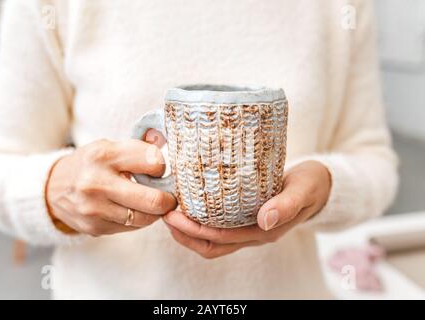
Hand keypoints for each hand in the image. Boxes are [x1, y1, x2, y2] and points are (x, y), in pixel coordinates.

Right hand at [46, 136, 176, 235]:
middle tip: (170, 196)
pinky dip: (139, 220)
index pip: (153, 162)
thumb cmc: (90, 164)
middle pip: (154, 200)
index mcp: (103, 155)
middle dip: (169, 199)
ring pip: (146, 218)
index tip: (159, 170)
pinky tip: (133, 209)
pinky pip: (132, 228)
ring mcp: (94, 209)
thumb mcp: (109, 147)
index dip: (162, 167)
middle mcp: (96, 183)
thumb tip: (168, 149)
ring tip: (151, 202)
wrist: (53, 188)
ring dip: (155, 212)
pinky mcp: (95, 228)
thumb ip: (139, 149)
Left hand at [164, 160, 330, 258]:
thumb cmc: (312, 185)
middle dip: (184, 232)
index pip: (221, 237)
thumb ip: (287, 204)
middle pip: (211, 245)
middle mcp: (254, 235)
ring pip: (212, 241)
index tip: (174, 214)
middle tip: (165, 212)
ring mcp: (249, 229)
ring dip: (188, 231)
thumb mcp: (303, 189)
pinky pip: (218, 228)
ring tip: (170, 212)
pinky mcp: (246, 219)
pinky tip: (189, 205)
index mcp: (265, 231)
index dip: (195, 229)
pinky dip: (200, 222)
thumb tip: (265, 220)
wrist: (320, 186)